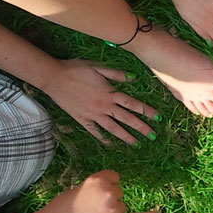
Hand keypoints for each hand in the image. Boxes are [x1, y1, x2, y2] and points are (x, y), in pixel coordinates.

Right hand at [38, 170, 161, 212]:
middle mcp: (109, 191)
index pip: (115, 177)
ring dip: (112, 211)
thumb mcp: (82, 187)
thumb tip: (115, 192)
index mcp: (99, 178)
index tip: (94, 192)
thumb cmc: (65, 206)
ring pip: (122, 206)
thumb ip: (100, 187)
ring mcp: (113, 208)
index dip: (106, 185)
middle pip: (119, 192)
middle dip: (108, 199)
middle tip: (90, 207)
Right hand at [42, 59, 159, 145]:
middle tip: (152, 136)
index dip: (146, 111)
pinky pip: (95, 131)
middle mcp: (104, 106)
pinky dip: (103, 138)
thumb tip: (134, 78)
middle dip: (141, 128)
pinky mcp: (82, 119)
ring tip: (137, 144)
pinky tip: (110, 144)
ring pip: (113, 128)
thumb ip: (116, 74)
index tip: (158, 118)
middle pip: (126, 119)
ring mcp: (93, 114)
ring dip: (126, 137)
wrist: (54, 77)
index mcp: (110, 93)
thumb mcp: (98, 68)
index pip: (133, 104)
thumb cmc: (76, 69)